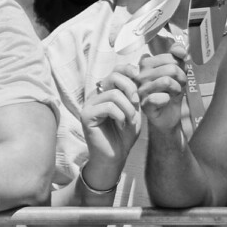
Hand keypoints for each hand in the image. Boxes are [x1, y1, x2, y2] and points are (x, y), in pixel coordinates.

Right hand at [81, 65, 143, 186]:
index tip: (140, 80)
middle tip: (136, 103)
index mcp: (106, 91)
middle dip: (131, 88)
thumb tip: (138, 71)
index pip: (116, 70)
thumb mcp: (134, 110)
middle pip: (114, 76)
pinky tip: (121, 125)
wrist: (116, 156)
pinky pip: (108, 107)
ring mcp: (89, 105)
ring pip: (113, 94)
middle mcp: (95, 95)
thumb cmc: (125, 133)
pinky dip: (120, 116)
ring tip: (129, 120)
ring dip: (128, 108)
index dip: (129, 71)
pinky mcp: (86, 115)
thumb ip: (134, 93)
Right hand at [137, 43, 188, 133]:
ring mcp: (140, 89)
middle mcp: (140, 75)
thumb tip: (179, 49)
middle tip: (179, 85)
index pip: (171, 57)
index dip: (181, 66)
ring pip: (167, 81)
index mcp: (146, 64)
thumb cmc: (172, 91)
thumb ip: (178, 56)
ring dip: (177, 89)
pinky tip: (166, 102)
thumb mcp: (178, 71)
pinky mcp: (144, 103)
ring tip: (174, 93)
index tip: (179, 74)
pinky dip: (169, 99)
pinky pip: (162, 97)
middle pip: (171, 68)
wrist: (170, 115)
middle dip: (181, 78)